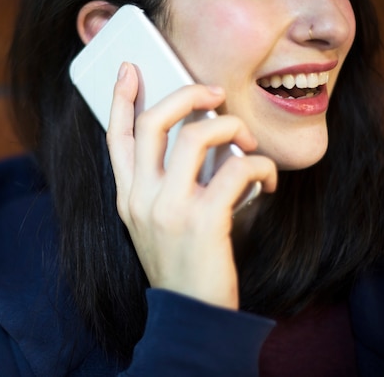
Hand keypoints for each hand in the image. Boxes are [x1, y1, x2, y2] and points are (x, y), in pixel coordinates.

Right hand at [107, 63, 276, 309]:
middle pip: (155, 122)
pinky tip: (267, 180)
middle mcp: (141, 197)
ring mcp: (168, 208)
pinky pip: (237, 168)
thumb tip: (197, 139)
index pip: (116, 137)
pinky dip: (260, 166)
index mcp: (127, 196)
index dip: (120, 99)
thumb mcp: (154, 223)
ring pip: (199, 136)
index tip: (129, 69)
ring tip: (247, 141)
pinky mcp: (202, 220)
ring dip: (233, 128)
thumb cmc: (179, 262)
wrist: (189, 314)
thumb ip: (162, 184)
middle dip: (187, 94)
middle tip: (213, 91)